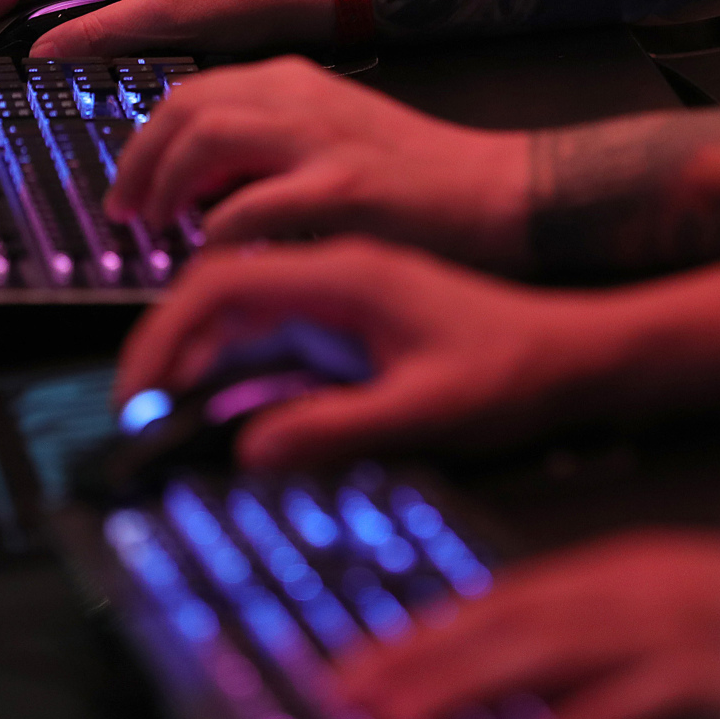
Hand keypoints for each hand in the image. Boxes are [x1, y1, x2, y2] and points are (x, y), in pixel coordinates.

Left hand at [104, 56, 529, 265]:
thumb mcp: (332, 134)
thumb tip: (197, 183)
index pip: (191, 92)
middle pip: (185, 107)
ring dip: (167, 188)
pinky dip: (218, 233)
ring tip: (161, 231)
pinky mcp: (345, 187)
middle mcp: (302, 98)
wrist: (496, 190)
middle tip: (129, 213)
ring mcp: (322, 139)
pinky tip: (216, 256)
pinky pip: (252, 205)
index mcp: (295, 82)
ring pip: (206, 139)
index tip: (131, 184)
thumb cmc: (417, 177)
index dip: (145, 139)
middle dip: (140, 163)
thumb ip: (269, 143)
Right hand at [113, 238, 616, 470]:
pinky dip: (239, 352)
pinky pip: (277, 320)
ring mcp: (347, 284)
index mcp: (348, 275)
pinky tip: (232, 397)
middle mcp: (339, 268)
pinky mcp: (358, 308)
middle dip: (167, 343)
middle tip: (139, 410)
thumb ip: (339, 428)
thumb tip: (251, 449)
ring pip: (244, 300)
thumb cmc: (518, 371)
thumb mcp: (430, 411)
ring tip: (169, 404)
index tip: (139, 393)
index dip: (165, 335)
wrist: (580, 349)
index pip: (223, 283)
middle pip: (221, 286)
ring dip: (198, 343)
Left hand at [336, 531, 719, 718]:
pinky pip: (659, 693)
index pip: (501, 602)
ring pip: (562, 650)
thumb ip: (588, 641)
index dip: (423, 634)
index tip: (352, 668)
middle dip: (424, 661)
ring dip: (477, 683)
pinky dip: (602, 714)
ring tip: (409, 717)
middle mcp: (643, 587)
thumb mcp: (666, 614)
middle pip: (513, 624)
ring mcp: (690, 625)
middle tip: (350, 697)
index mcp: (622, 571)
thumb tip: (508, 689)